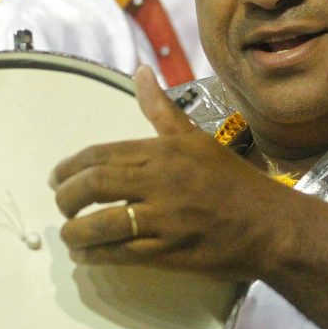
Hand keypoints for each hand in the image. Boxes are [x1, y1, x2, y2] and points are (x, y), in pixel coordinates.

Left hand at [50, 66, 301, 280]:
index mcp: (164, 151)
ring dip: (74, 232)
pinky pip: (121, 253)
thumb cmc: (233, 181)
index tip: (56, 178)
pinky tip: (86, 256)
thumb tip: (140, 71)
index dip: (69, 167)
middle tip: (60, 206)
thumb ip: (161, 109)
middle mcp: (161, 180)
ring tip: (68, 236)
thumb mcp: (197, 139)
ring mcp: (165, 218)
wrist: (271, 226)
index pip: (101, 154)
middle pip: (94, 185)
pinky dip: (96, 255)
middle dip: (65, 197)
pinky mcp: (169, 251)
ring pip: (102, 223)